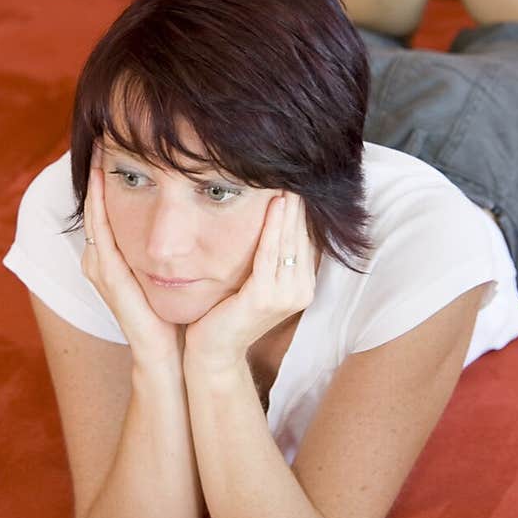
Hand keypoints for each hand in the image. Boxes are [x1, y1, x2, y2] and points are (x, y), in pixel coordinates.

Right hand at [81, 146, 184, 361]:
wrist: (171, 354)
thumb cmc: (176, 313)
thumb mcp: (174, 269)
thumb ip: (173, 243)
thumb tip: (201, 202)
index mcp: (112, 257)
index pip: (106, 205)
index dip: (107, 174)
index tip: (118, 140)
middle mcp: (99, 259)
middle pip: (95, 202)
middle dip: (97, 168)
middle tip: (103, 130)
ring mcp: (99, 267)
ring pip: (93, 210)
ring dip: (95, 178)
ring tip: (99, 145)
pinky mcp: (107, 275)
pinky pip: (99, 228)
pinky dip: (99, 201)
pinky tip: (103, 177)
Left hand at [183, 191, 317, 370]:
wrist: (212, 351)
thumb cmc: (226, 310)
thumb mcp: (252, 278)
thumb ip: (267, 254)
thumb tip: (273, 215)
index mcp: (301, 285)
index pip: (305, 237)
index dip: (302, 207)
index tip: (296, 176)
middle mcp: (301, 290)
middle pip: (301, 235)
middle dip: (298, 201)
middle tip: (297, 167)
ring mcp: (287, 296)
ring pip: (288, 240)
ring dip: (289, 207)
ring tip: (288, 177)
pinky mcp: (266, 298)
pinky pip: (270, 254)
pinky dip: (272, 227)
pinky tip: (275, 203)